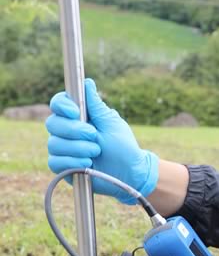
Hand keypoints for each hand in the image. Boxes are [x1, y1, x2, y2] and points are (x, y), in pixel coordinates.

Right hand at [45, 78, 158, 204]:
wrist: (130, 173)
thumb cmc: (123, 147)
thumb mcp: (111, 123)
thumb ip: (96, 106)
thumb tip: (87, 82)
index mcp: (79, 117)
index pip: (58, 103)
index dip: (62, 106)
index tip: (75, 112)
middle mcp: (67, 131)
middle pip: (52, 123)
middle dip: (74, 130)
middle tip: (94, 136)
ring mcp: (64, 148)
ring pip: (54, 144)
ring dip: (78, 148)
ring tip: (97, 151)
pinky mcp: (63, 166)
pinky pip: (55, 161)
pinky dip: (73, 162)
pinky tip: (88, 163)